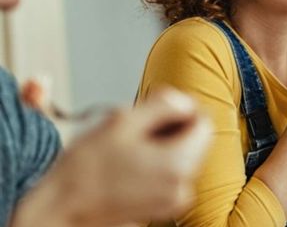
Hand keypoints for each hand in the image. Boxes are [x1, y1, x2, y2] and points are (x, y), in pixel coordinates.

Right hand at [17, 89, 211, 225]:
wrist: (61, 208)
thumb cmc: (85, 168)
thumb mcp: (123, 120)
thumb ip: (164, 104)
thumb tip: (185, 101)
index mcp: (179, 163)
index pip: (204, 122)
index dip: (182, 109)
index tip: (155, 109)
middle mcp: (183, 185)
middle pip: (195, 140)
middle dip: (171, 127)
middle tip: (137, 128)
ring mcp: (173, 200)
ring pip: (182, 156)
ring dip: (162, 145)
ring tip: (129, 147)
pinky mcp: (162, 208)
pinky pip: (171, 175)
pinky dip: (156, 163)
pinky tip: (129, 163)